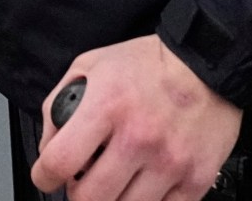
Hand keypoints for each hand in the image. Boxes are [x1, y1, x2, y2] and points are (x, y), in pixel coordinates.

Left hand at [31, 36, 241, 200]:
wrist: (207, 64)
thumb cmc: (148, 64)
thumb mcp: (89, 66)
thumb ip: (58, 105)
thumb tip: (47, 146)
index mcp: (106, 106)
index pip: (60, 161)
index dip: (43, 177)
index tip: (45, 177)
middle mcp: (138, 137)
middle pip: (90, 197)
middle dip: (76, 194)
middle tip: (82, 183)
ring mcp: (170, 162)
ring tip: (113, 183)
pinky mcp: (196, 179)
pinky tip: (142, 186)